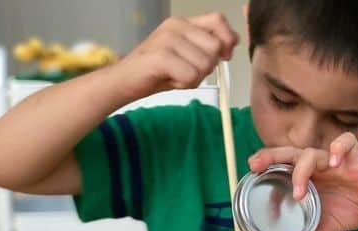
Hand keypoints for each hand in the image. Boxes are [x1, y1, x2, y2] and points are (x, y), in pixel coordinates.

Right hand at [113, 14, 238, 100]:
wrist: (125, 81)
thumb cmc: (158, 71)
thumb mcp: (188, 56)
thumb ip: (208, 47)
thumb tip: (232, 43)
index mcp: (184, 23)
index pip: (218, 20)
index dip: (227, 40)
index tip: (224, 57)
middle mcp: (176, 26)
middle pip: (215, 48)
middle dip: (207, 67)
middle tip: (186, 71)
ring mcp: (167, 38)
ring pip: (205, 64)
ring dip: (194, 78)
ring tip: (175, 75)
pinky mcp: (161, 56)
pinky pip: (190, 75)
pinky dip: (184, 83)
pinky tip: (170, 80)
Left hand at [248, 133, 357, 230]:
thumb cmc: (353, 207)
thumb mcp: (333, 225)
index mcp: (308, 178)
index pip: (282, 165)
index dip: (267, 164)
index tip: (251, 171)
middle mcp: (318, 166)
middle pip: (290, 152)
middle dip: (271, 156)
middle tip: (257, 165)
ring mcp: (335, 160)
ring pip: (312, 152)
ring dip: (302, 170)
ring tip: (299, 192)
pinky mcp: (355, 158)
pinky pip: (346, 143)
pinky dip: (338, 149)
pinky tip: (335, 162)